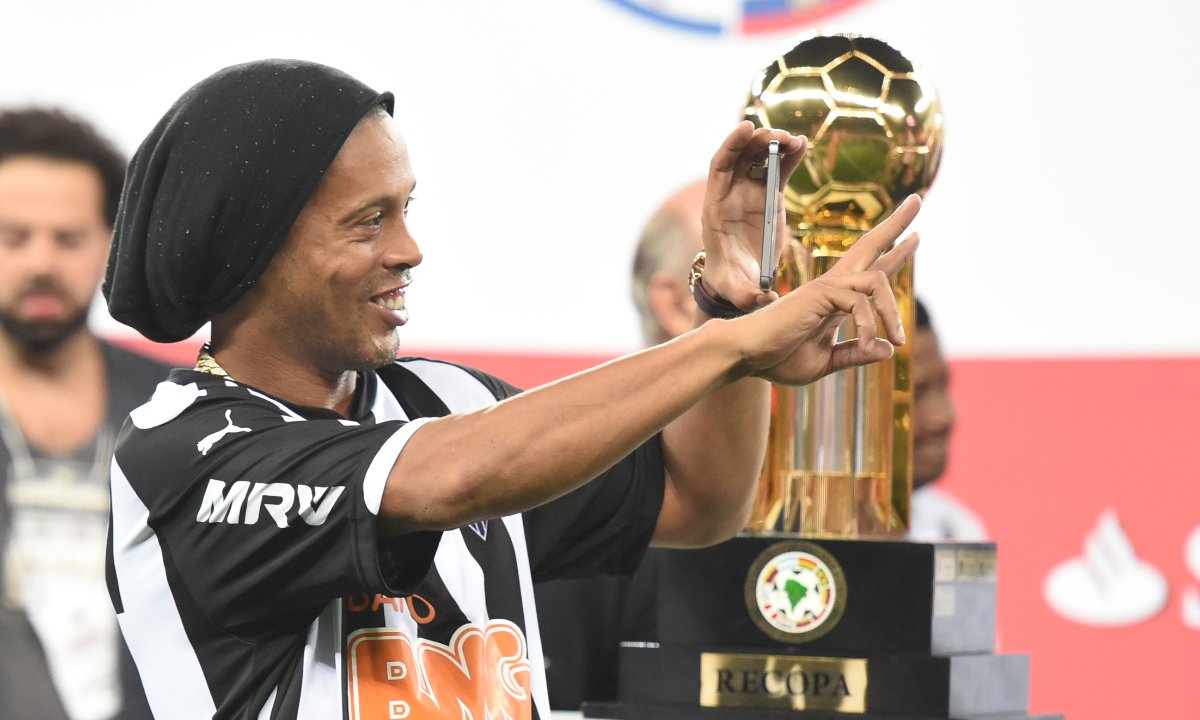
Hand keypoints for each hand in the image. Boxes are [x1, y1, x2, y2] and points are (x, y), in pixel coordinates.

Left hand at [701, 121, 806, 311]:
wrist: (737, 279)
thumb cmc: (731, 283)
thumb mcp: (736, 291)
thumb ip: (748, 295)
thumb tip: (766, 300)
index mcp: (716, 208)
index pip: (719, 166)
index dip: (732, 145)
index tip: (748, 128)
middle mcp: (731, 194)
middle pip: (740, 156)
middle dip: (758, 141)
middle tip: (779, 137)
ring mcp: (750, 192)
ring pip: (760, 158)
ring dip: (775, 144)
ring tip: (795, 141)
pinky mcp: (769, 196)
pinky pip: (778, 170)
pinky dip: (789, 156)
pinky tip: (802, 145)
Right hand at [731, 194, 922, 384]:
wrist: (746, 356)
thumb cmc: (777, 359)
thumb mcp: (826, 361)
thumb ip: (855, 354)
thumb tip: (888, 349)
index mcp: (835, 300)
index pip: (871, 270)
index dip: (894, 253)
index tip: (916, 235)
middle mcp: (832, 285)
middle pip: (869, 245)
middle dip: (896, 223)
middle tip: (918, 199)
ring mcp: (825, 286)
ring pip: (876, 278)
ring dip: (893, 309)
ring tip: (901, 336)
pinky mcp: (818, 293)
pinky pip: (859, 301)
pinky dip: (869, 324)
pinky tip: (870, 342)